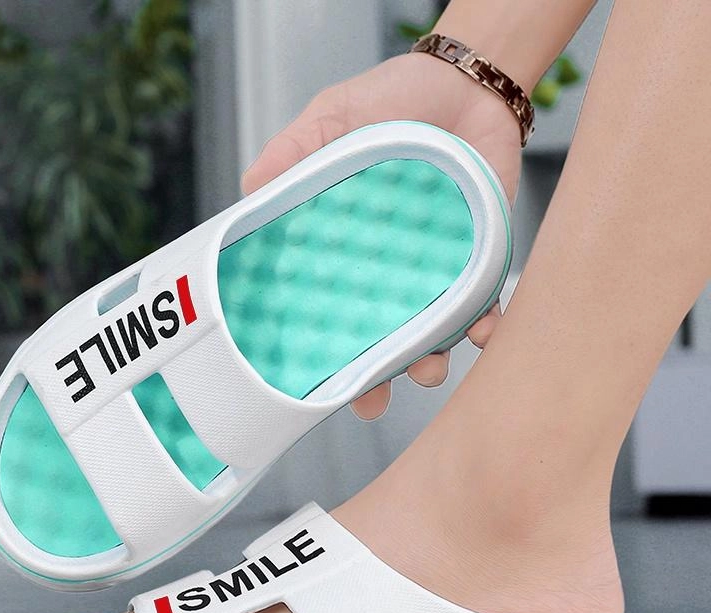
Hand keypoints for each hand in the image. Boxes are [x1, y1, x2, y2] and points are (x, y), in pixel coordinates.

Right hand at [242, 53, 520, 418]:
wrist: (466, 86)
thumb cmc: (391, 102)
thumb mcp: (332, 120)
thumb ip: (294, 153)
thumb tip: (249, 190)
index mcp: (344, 253)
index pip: (324, 311)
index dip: (316, 351)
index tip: (310, 386)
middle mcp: (386, 275)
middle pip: (375, 341)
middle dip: (372, 381)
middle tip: (369, 403)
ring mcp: (434, 274)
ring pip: (429, 338)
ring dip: (429, 363)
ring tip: (429, 371)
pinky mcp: (480, 263)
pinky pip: (484, 307)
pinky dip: (486, 327)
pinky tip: (485, 332)